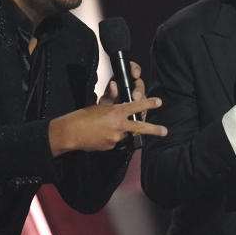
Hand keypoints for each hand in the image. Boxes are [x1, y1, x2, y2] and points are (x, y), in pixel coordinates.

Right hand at [49, 97, 166, 155]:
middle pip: (140, 127)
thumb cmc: (82, 117)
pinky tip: (99, 135)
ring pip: (124, 134)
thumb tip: (116, 87)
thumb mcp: (99, 105)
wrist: (71, 133)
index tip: (158, 102)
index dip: (148, 103)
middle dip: (154, 129)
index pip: (136, 106)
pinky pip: (115, 141)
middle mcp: (118, 125)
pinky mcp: (110, 147)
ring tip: (103, 128)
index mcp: (116, 112)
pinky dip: (110, 137)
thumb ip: (111, 99)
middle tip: (164, 131)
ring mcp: (115, 138)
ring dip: (119, 131)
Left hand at [99, 61, 147, 117]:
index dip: (135, 70)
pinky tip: (139, 115)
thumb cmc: (107, 105)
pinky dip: (143, 112)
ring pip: (144, 96)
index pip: (133, 69)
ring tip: (137, 109)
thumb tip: (113, 85)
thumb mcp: (106, 99)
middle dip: (139, 90)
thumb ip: (110, 93)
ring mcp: (138, 97)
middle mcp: (132, 87)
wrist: (107, 118)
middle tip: (135, 96)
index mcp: (124, 80)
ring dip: (142, 102)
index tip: (134, 74)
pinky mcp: (141, 107)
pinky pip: (145, 109)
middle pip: (140, 84)